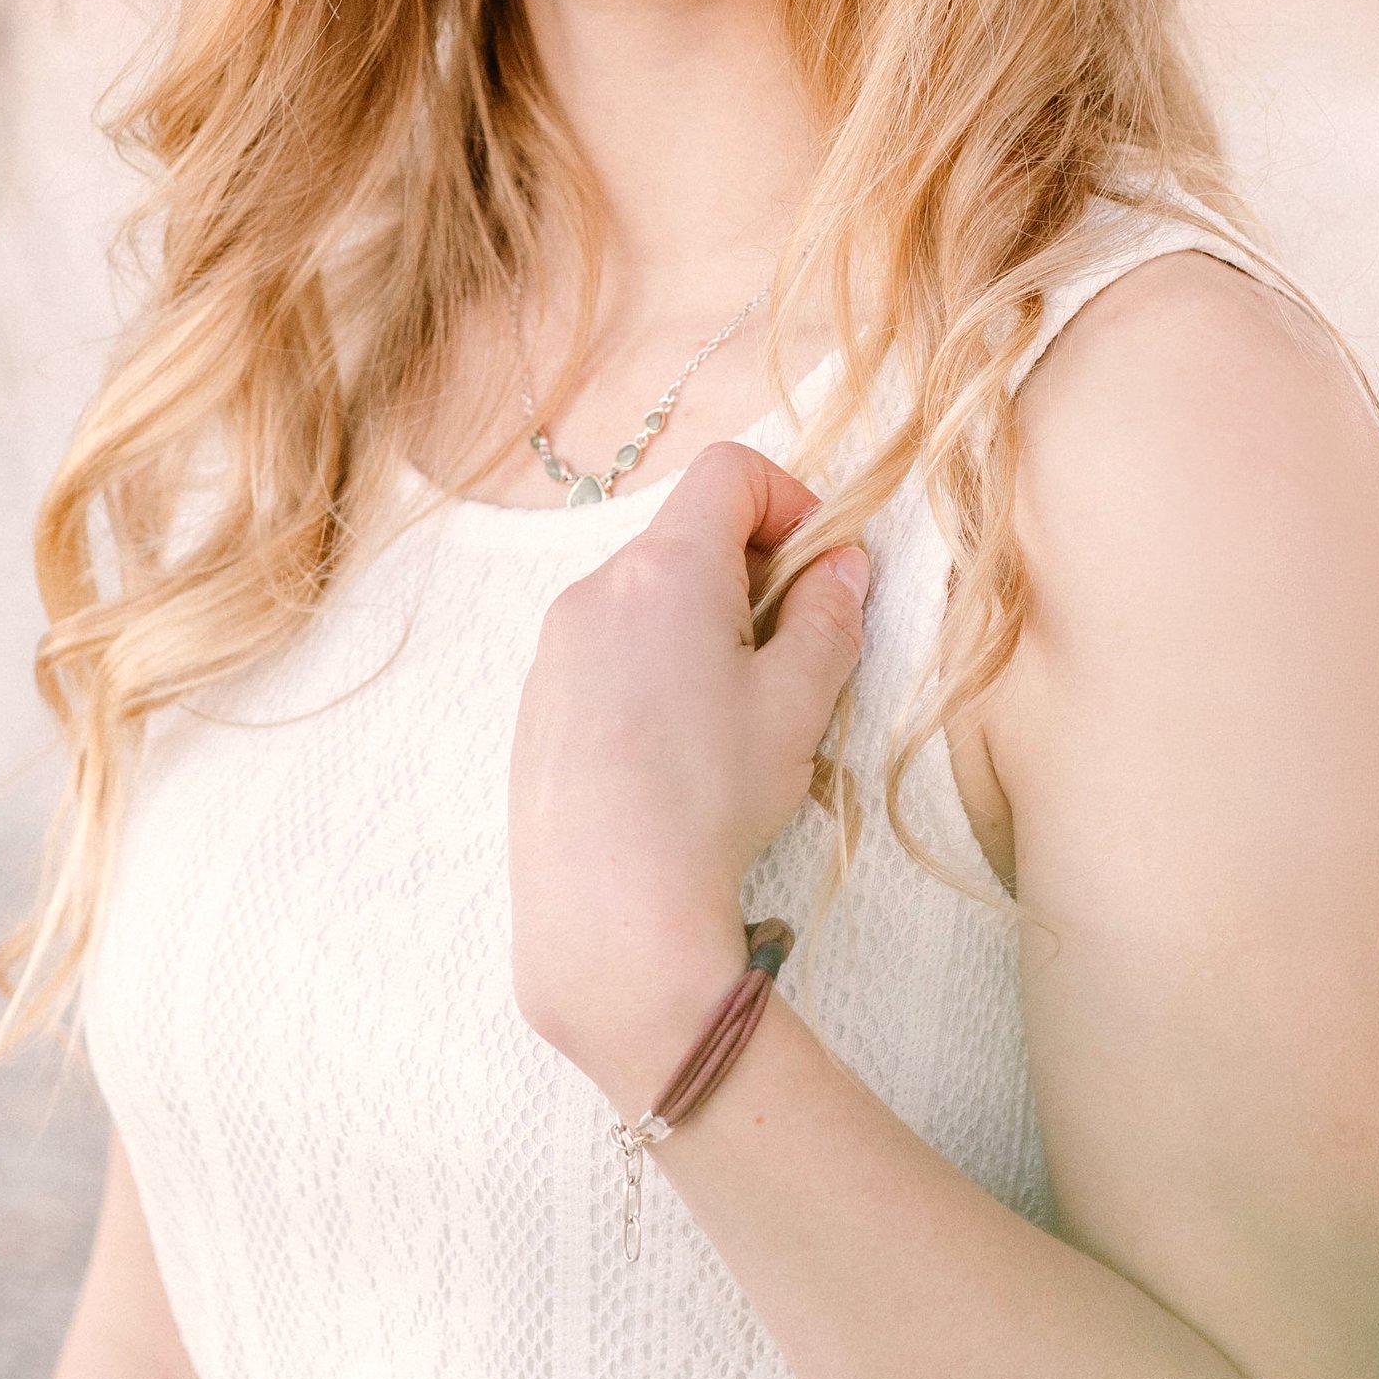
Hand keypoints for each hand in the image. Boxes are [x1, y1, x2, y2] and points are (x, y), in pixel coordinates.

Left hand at [508, 442, 870, 1111]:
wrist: (606, 907)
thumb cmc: (708, 797)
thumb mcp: (797, 704)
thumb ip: (827, 618)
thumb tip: (841, 567)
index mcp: (664, 570)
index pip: (728, 472)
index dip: (789, 498)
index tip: (819, 564)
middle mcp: (597, 590)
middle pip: (685, 536)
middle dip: (750, 572)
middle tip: (791, 651)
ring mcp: (556, 647)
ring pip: (645, 598)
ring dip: (700, 623)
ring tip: (735, 715)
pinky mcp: (538, 703)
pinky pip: (606, 651)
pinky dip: (653, 667)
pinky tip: (677, 751)